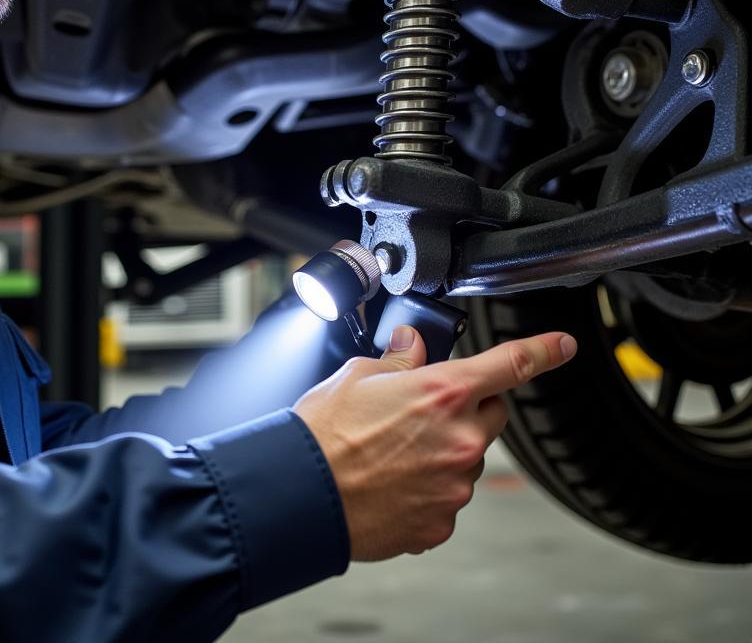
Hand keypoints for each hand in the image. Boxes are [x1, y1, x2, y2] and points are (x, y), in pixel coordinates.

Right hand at [294, 324, 576, 560]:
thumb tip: (411, 347)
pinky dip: (429, 487)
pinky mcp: (442, 521)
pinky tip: (391, 482)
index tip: (563, 345)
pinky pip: (448, 496)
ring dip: (444, 450)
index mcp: (443, 392)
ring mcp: (455, 485)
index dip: (543, 351)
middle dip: (471, 406)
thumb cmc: (324, 433)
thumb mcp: (357, 376)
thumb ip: (397, 360)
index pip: (509, 364)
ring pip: (467, 457)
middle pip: (493, 414)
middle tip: (426, 410)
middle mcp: (460, 439)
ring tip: (392, 452)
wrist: (303, 496)